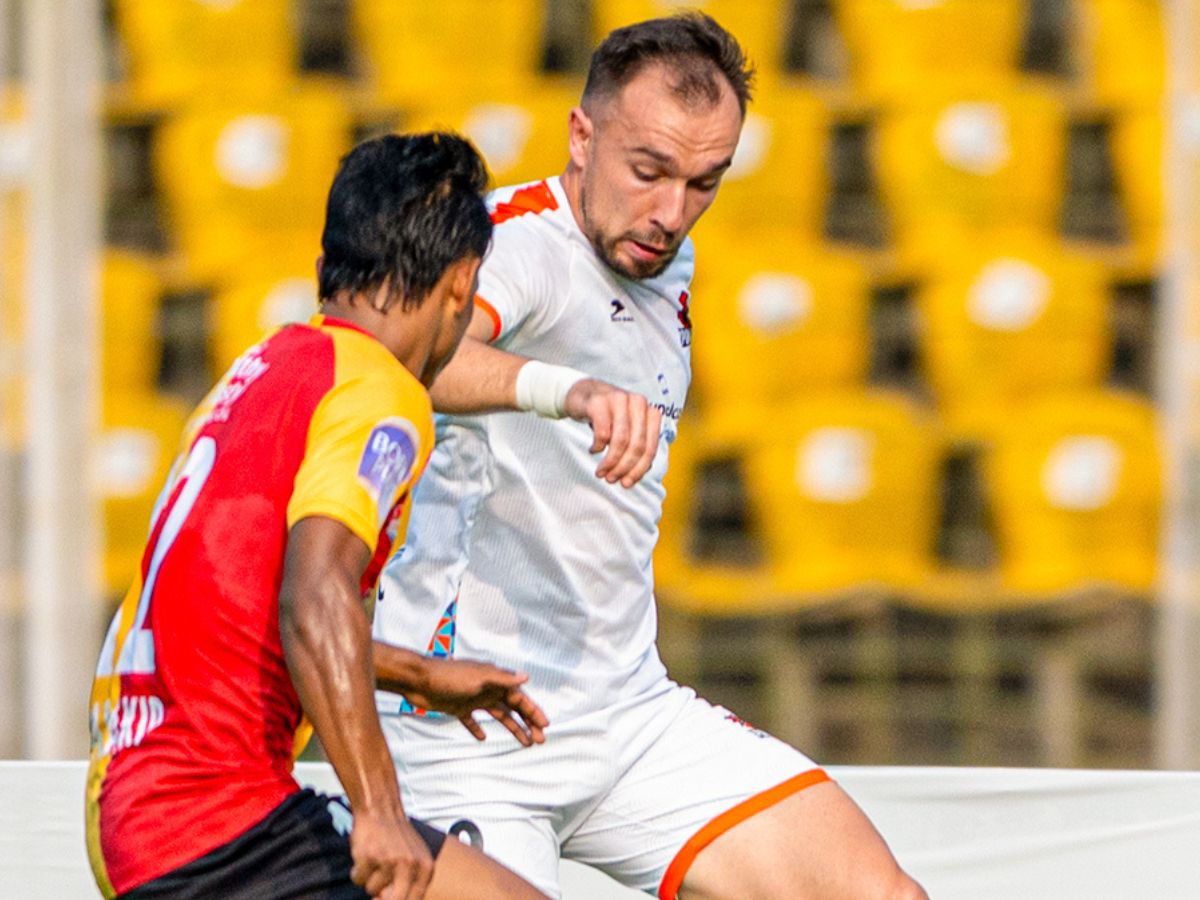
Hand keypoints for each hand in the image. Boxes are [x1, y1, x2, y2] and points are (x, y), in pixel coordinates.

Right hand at [350, 808, 433, 899]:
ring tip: (374, 861)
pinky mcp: (370, 856)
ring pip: (372, 890)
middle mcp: (411, 865)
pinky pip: (358, 878)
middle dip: (382, 899)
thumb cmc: (397, 839)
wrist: (381, 809)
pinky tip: (364, 855)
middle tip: (376, 894)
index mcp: (426, 868)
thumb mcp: (414, 859)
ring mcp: (390, 860)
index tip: (385, 897)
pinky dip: (357, 871)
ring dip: (369, 880)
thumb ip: (408, 884)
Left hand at [403, 658, 548, 745]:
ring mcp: (473, 699)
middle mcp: (487, 689)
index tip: (545, 726)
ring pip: (498, 716)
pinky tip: (483, 739)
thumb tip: (527, 676)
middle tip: (540, 740)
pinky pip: (472, 721)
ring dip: (512, 728)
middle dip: (527, 723)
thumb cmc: (449, 676)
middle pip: (513, 708)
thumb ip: (502, 679)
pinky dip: (478, 729)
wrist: (418, 680)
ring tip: (524, 744)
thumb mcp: (479, 678)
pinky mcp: (458, 708)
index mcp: (495, 680)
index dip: (533, 712)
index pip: (520, 698)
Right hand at [563, 379, 662, 487]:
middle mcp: (638, 403)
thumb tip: (635, 476)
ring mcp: (619, 400)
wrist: (583, 394)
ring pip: (620, 440)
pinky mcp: (599, 402)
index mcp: (650, 412)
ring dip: (610, 461)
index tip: (626, 483)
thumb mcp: (627, 430)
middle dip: (624, 467)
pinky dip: (598, 447)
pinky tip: (594, 449)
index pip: (650, 448)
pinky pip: (602, 432)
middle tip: (611, 479)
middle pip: (636, 445)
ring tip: (601, 472)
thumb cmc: (608, 417)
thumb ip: (636, 448)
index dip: (639, 469)